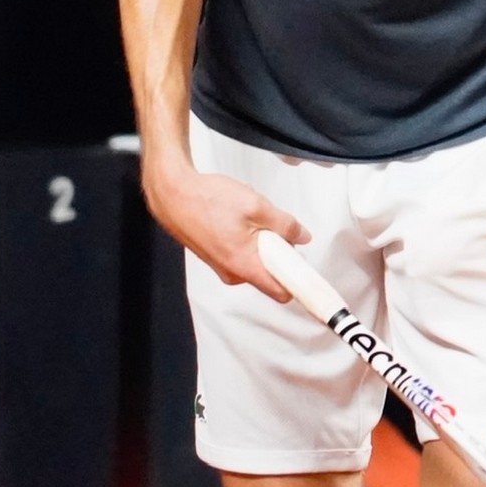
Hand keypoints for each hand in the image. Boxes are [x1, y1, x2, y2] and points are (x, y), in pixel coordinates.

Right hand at [146, 160, 311, 302]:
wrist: (172, 194)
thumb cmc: (209, 199)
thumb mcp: (256, 206)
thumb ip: (285, 224)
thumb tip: (304, 237)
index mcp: (245, 266)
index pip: (282, 292)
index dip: (300, 284)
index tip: (313, 273)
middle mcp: (233, 273)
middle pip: (271, 276)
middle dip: (281, 256)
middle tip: (278, 229)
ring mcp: (222, 267)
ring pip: (256, 263)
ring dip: (264, 245)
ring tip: (253, 218)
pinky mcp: (215, 257)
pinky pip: (242, 256)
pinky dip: (249, 241)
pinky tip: (239, 218)